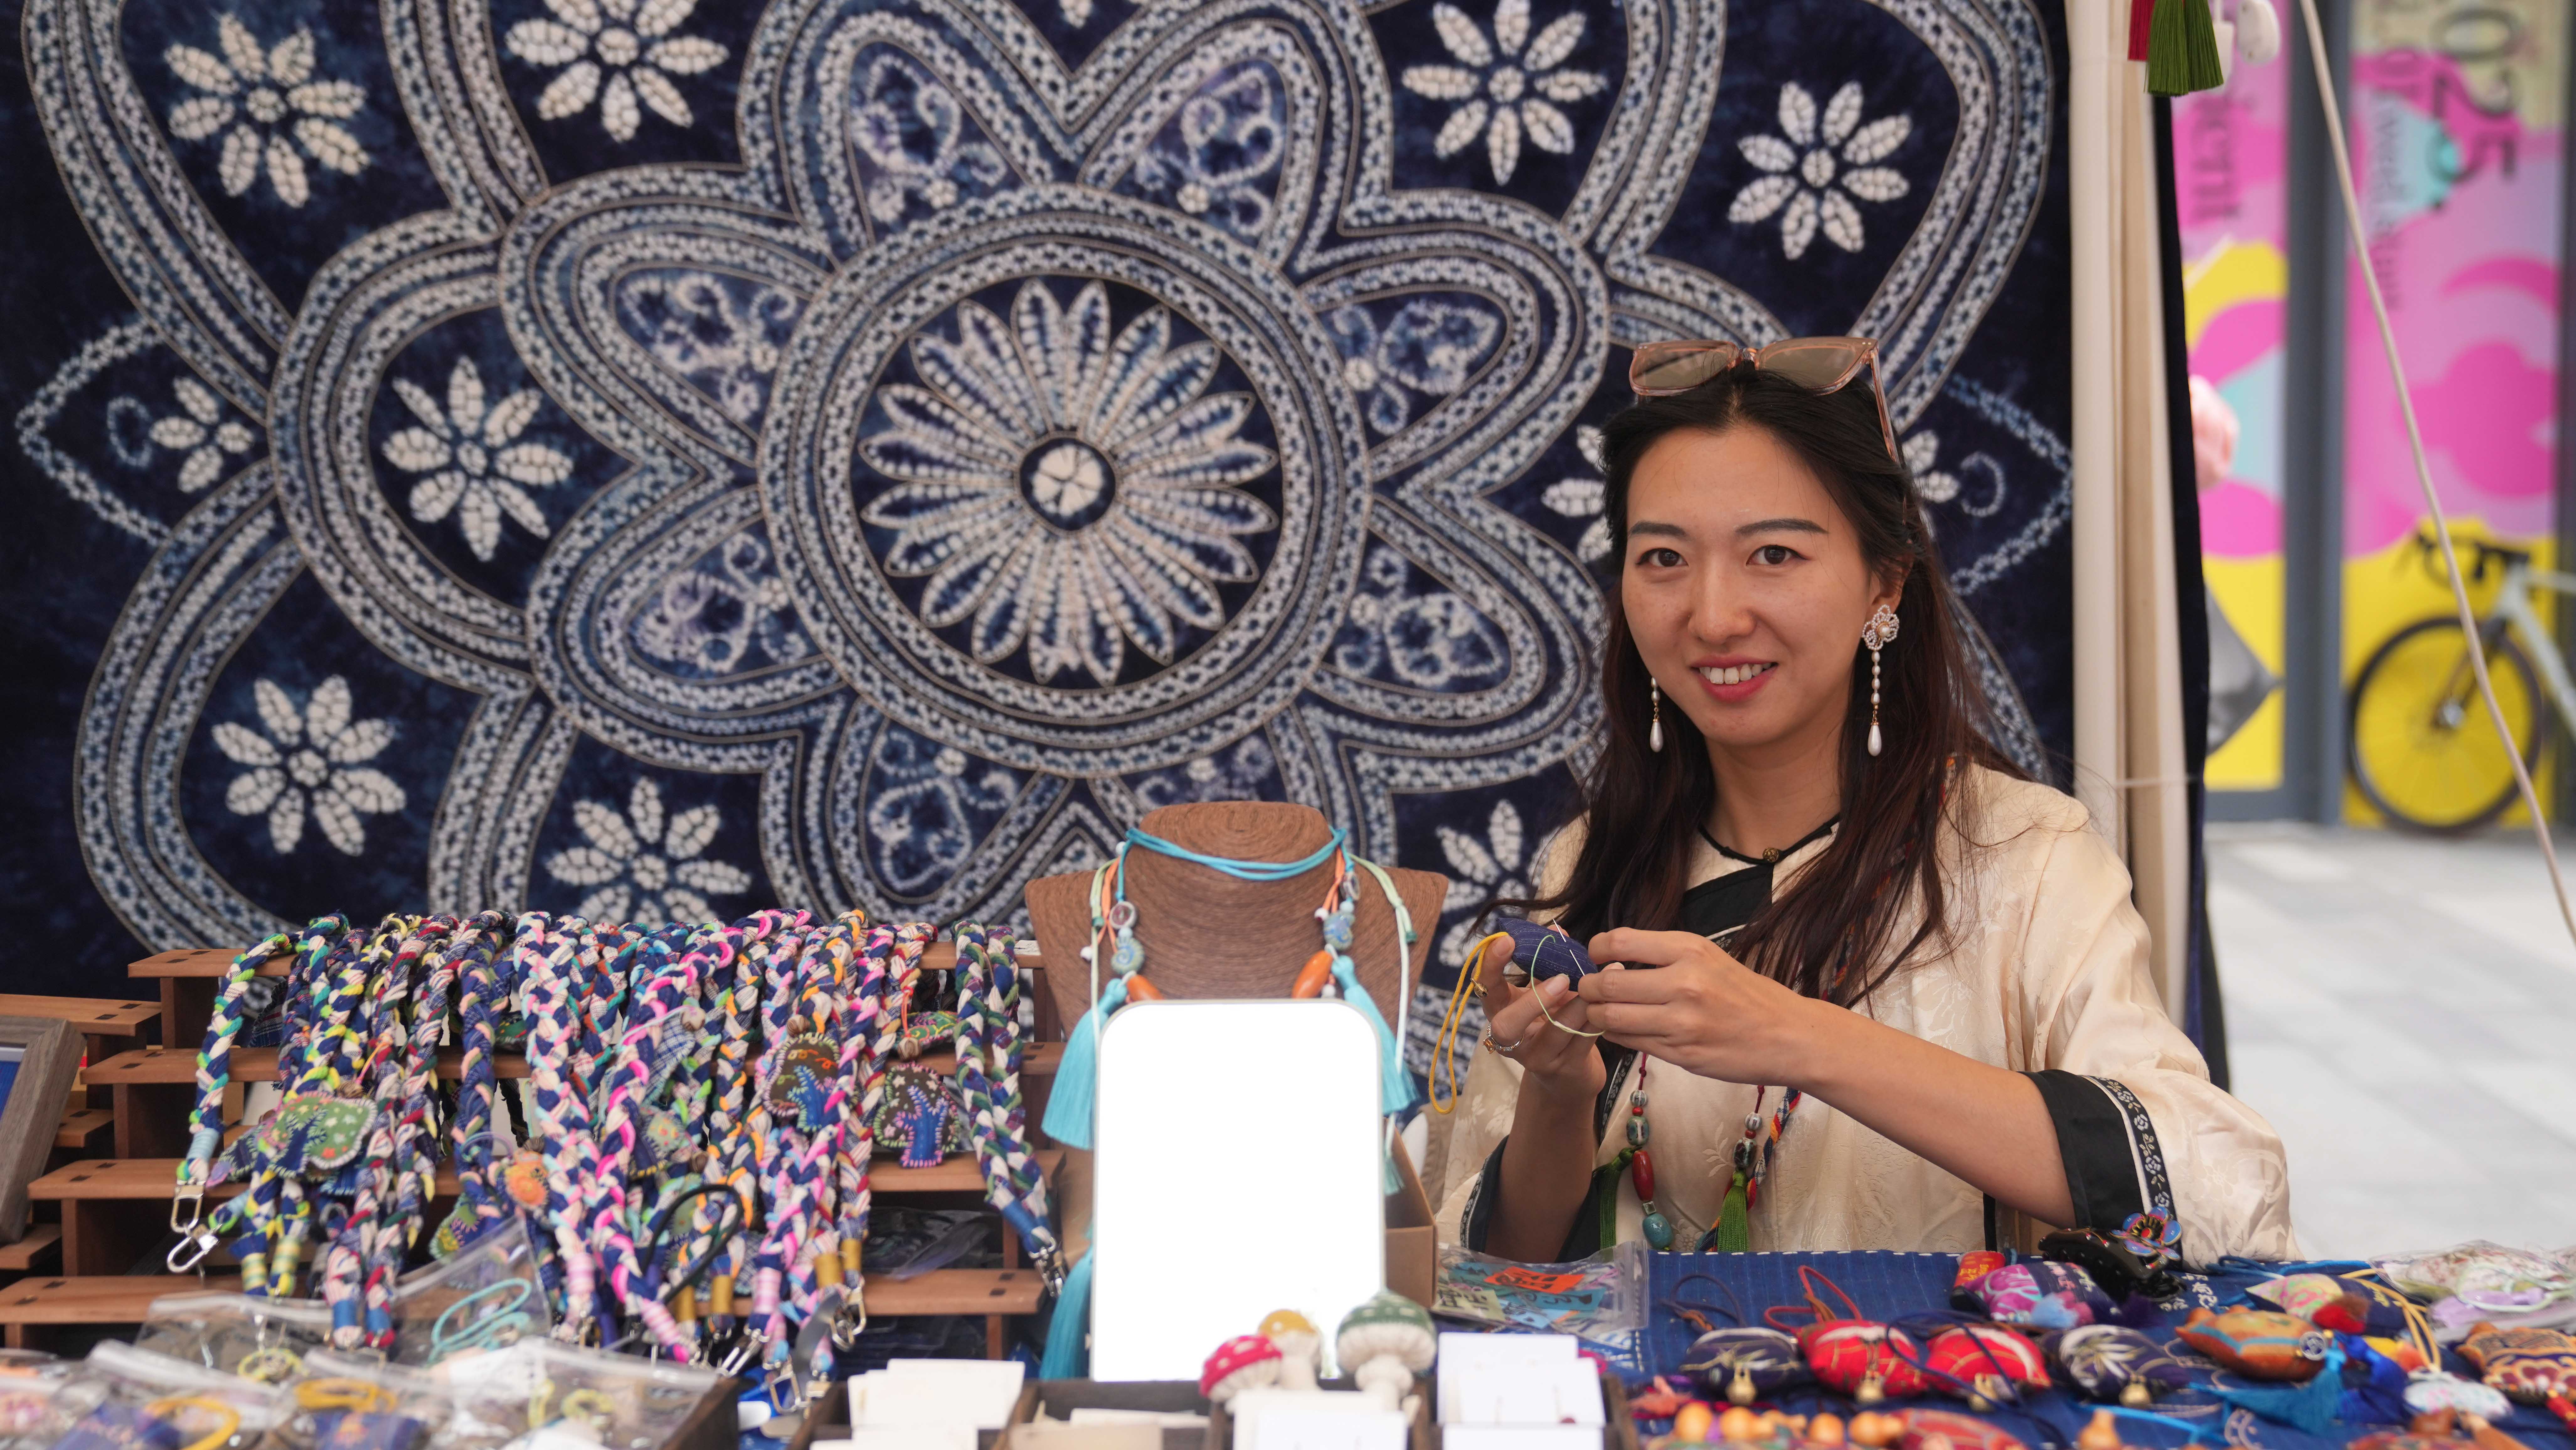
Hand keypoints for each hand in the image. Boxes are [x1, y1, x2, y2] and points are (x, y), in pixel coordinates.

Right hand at [1478, 946, 1604, 1104]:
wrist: (1567, 1076)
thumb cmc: (1552, 1022)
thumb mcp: (1545, 993)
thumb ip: (1547, 963)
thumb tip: (1556, 928)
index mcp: (1501, 1010)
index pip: (1485, 988)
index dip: (1491, 965)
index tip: (1507, 939)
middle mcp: (1511, 1039)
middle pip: (1506, 1025)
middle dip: (1533, 1001)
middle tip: (1561, 978)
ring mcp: (1537, 1058)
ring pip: (1555, 1031)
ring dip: (1580, 1003)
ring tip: (1602, 978)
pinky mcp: (1565, 1069)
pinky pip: (1583, 1041)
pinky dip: (1598, 1018)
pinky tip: (1613, 1001)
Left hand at [1575, 928, 1831, 1085]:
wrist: (1787, 1035)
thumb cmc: (1745, 994)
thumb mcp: (1707, 957)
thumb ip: (1662, 956)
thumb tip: (1611, 955)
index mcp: (1689, 950)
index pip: (1618, 942)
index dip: (1595, 950)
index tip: (1595, 956)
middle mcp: (1683, 983)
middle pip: (1606, 983)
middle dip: (1588, 988)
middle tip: (1589, 989)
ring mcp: (1681, 1022)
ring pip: (1611, 1018)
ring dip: (1596, 1016)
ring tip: (1600, 1011)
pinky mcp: (1680, 1053)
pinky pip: (1630, 1043)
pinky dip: (1617, 1036)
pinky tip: (1622, 1030)